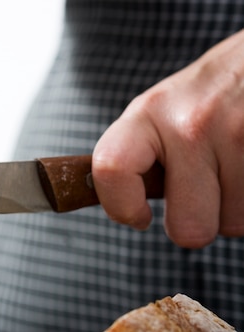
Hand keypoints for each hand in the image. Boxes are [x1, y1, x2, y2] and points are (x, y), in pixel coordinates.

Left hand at [92, 29, 243, 247]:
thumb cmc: (215, 91)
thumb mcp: (165, 108)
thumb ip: (140, 153)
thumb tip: (122, 208)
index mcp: (149, 112)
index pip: (111, 168)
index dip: (121, 207)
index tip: (138, 216)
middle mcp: (191, 124)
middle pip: (186, 229)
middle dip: (198, 221)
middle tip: (205, 189)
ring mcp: (238, 136)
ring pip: (232, 225)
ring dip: (235, 207)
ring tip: (236, 165)